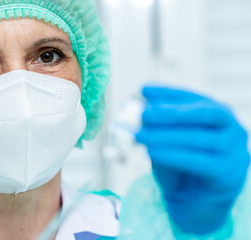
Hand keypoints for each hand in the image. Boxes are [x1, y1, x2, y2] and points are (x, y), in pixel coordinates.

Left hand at [135, 86, 249, 234]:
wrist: (194, 205)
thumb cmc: (181, 169)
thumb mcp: (168, 143)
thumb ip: (160, 128)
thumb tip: (140, 110)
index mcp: (219, 117)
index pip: (194, 98)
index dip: (168, 93)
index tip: (143, 89)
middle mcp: (232, 130)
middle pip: (205, 114)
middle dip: (172, 111)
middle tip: (144, 113)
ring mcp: (234, 152)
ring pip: (199, 138)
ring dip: (165, 135)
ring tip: (140, 135)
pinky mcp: (227, 175)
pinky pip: (197, 161)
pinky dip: (172, 155)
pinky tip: (151, 152)